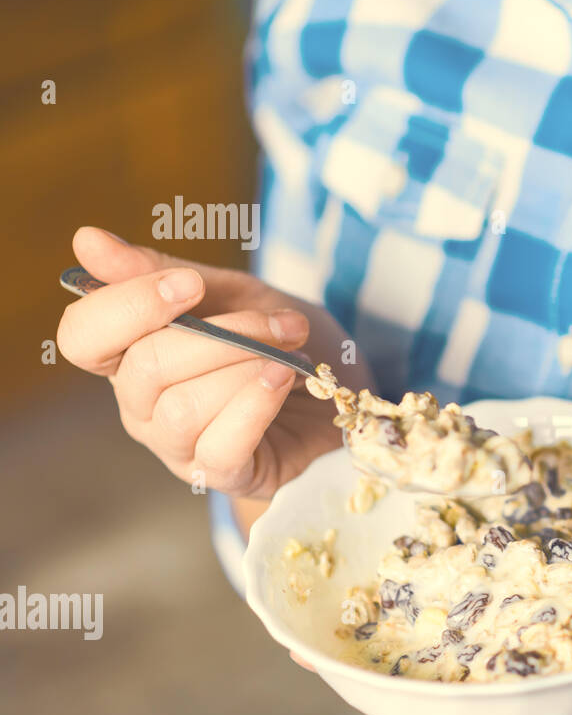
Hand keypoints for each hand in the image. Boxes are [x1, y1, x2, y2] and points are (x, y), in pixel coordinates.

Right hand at [56, 226, 369, 498]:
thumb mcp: (234, 293)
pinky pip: (220, 446)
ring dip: (245, 369)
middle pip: (144, 368)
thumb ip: (164, 272)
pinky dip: (255, 406)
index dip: (128, 306)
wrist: (344, 391)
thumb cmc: (283, 340)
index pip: (84, 336)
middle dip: (221, 335)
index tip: (190, 284)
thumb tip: (87, 240)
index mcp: (131, 354)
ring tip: (290, 355)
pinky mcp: (223, 474)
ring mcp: (178, 446)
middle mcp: (141, 404)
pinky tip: (283, 381)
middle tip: (282, 322)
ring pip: (181, 408)